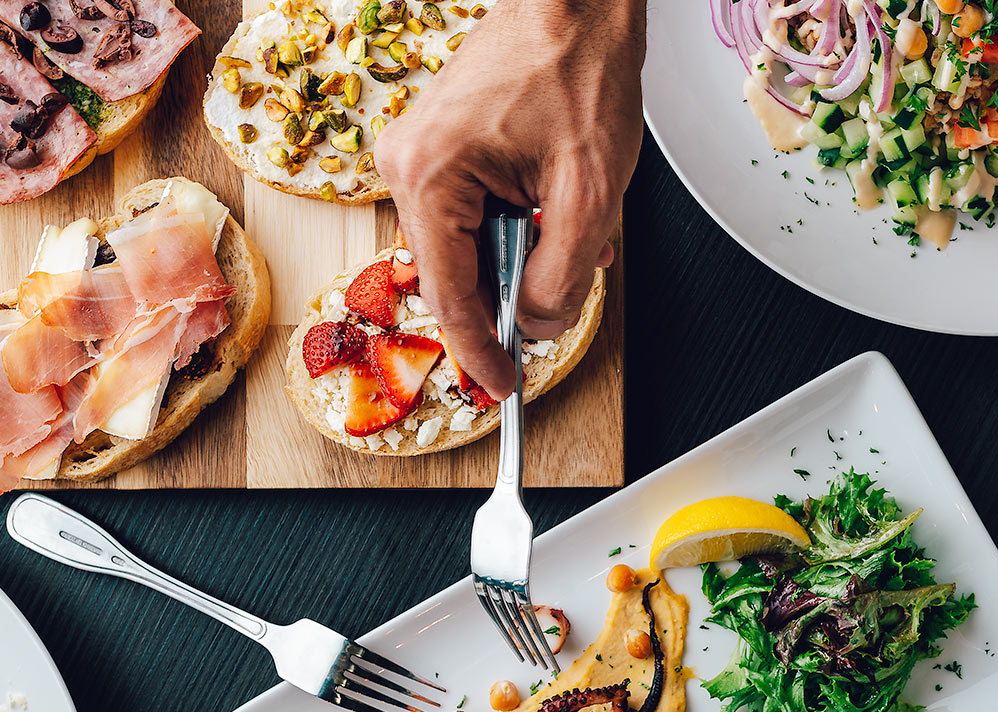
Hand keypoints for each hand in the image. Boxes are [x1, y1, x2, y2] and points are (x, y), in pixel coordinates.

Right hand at [377, 0, 642, 398]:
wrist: (574, 3)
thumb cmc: (578, 70)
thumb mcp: (589, 192)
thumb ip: (563, 274)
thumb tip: (540, 323)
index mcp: (429, 175)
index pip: (449, 294)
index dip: (480, 350)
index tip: (504, 387)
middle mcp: (408, 165)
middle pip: (457, 272)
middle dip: (515, 293)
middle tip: (566, 296)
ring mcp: (418, 154)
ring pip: (469, 245)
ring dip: (524, 258)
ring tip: (579, 236)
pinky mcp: (439, 148)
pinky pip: (473, 213)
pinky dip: (517, 227)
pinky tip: (559, 214)